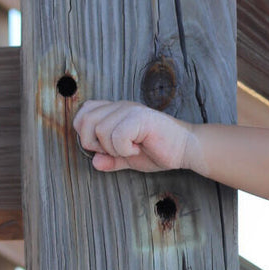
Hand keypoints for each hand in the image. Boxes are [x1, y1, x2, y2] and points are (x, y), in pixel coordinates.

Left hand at [73, 100, 193, 173]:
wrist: (185, 149)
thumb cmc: (159, 151)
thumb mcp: (128, 158)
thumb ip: (110, 159)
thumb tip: (94, 163)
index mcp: (114, 111)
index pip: (83, 113)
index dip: (86, 134)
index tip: (104, 147)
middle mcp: (120, 107)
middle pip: (86, 121)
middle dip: (94, 144)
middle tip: (116, 151)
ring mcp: (130, 110)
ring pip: (100, 130)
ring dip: (113, 148)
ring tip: (130, 149)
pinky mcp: (140, 117)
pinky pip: (117, 135)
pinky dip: (124, 149)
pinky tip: (138, 148)